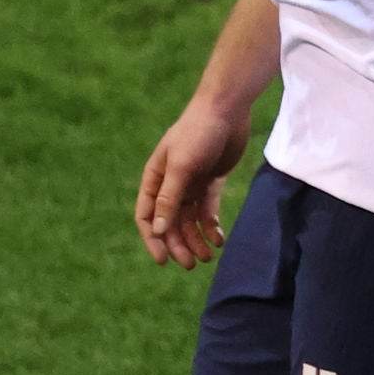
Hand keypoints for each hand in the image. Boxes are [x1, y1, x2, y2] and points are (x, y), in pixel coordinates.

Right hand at [136, 101, 247, 268]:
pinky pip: (207, 209)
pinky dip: (211, 225)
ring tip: (208, 256)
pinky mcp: (210, 180)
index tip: (163, 261)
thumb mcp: (182, 167)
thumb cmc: (198, 133)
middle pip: (170, 222)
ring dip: (196, 239)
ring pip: (189, 219)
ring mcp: (191, 182)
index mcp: (155, 178)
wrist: (226, 109)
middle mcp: (170, 183)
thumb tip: (157, 230)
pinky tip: (219, 239)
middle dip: (178, 244)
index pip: (146, 216)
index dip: (153, 240)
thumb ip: (169, 198)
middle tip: (191, 264)